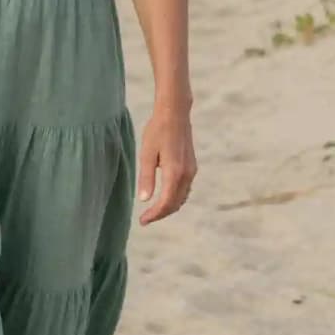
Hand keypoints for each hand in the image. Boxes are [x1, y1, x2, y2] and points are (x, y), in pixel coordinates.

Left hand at [137, 103, 196, 224]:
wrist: (175, 113)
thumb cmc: (157, 131)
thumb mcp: (146, 154)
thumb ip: (146, 177)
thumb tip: (144, 200)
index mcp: (174, 172)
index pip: (166, 202)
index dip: (154, 215)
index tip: (142, 221)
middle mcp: (186, 174)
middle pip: (176, 203)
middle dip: (161, 214)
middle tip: (145, 219)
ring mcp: (191, 171)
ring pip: (182, 197)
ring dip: (168, 207)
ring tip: (153, 211)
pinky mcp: (192, 166)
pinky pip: (185, 189)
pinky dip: (175, 198)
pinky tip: (164, 197)